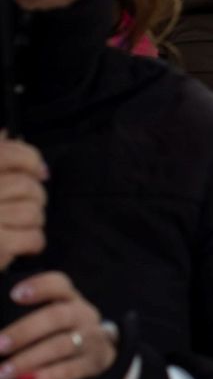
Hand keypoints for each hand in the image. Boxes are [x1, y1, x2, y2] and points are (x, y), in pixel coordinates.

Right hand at [0, 138, 45, 270]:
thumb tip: (7, 134)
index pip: (10, 154)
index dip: (32, 161)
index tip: (40, 171)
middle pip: (27, 187)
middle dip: (36, 197)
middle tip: (30, 205)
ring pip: (33, 213)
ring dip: (35, 221)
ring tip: (23, 225)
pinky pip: (33, 238)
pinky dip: (34, 242)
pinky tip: (25, 244)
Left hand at [0, 272, 119, 378]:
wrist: (97, 351)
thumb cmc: (60, 331)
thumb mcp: (51, 315)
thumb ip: (24, 316)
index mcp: (69, 298)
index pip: (59, 285)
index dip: (39, 287)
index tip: (14, 295)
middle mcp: (83, 314)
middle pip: (57, 317)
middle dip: (25, 332)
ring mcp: (92, 338)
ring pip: (62, 345)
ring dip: (29, 360)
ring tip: (3, 373)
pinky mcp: (95, 362)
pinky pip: (72, 370)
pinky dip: (48, 377)